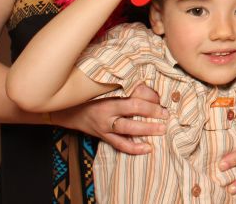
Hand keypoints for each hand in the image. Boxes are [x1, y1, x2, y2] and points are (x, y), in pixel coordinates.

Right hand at [51, 83, 165, 153]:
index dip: (150, 100)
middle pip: (132, 112)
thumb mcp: (107, 88)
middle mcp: (106, 113)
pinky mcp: (103, 137)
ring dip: (146, 131)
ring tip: (162, 130)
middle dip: (152, 113)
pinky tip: (148, 148)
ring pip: (127, 131)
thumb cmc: (92, 96)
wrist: (69, 110)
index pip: (133, 98)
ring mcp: (104, 127)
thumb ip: (126, 87)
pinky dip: (134, 148)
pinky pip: (120, 145)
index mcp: (108, 98)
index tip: (162, 100)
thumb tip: (151, 89)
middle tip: (166, 115)